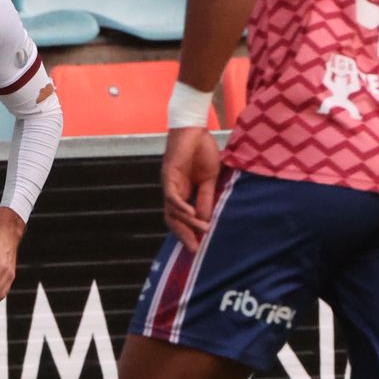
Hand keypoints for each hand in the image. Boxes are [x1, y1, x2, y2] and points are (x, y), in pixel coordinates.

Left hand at [162, 126, 221, 250]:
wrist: (195, 129)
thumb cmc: (202, 150)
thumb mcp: (209, 179)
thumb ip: (206, 198)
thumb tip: (206, 219)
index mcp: (182, 193)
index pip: (181, 218)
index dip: (188, 232)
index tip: (198, 247)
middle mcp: (173, 191)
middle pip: (173, 219)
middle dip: (184, 235)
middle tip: (195, 249)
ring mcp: (169, 184)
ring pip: (172, 210)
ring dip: (187, 222)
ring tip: (202, 231)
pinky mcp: (169, 175)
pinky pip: (172, 195)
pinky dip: (181, 206)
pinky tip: (191, 214)